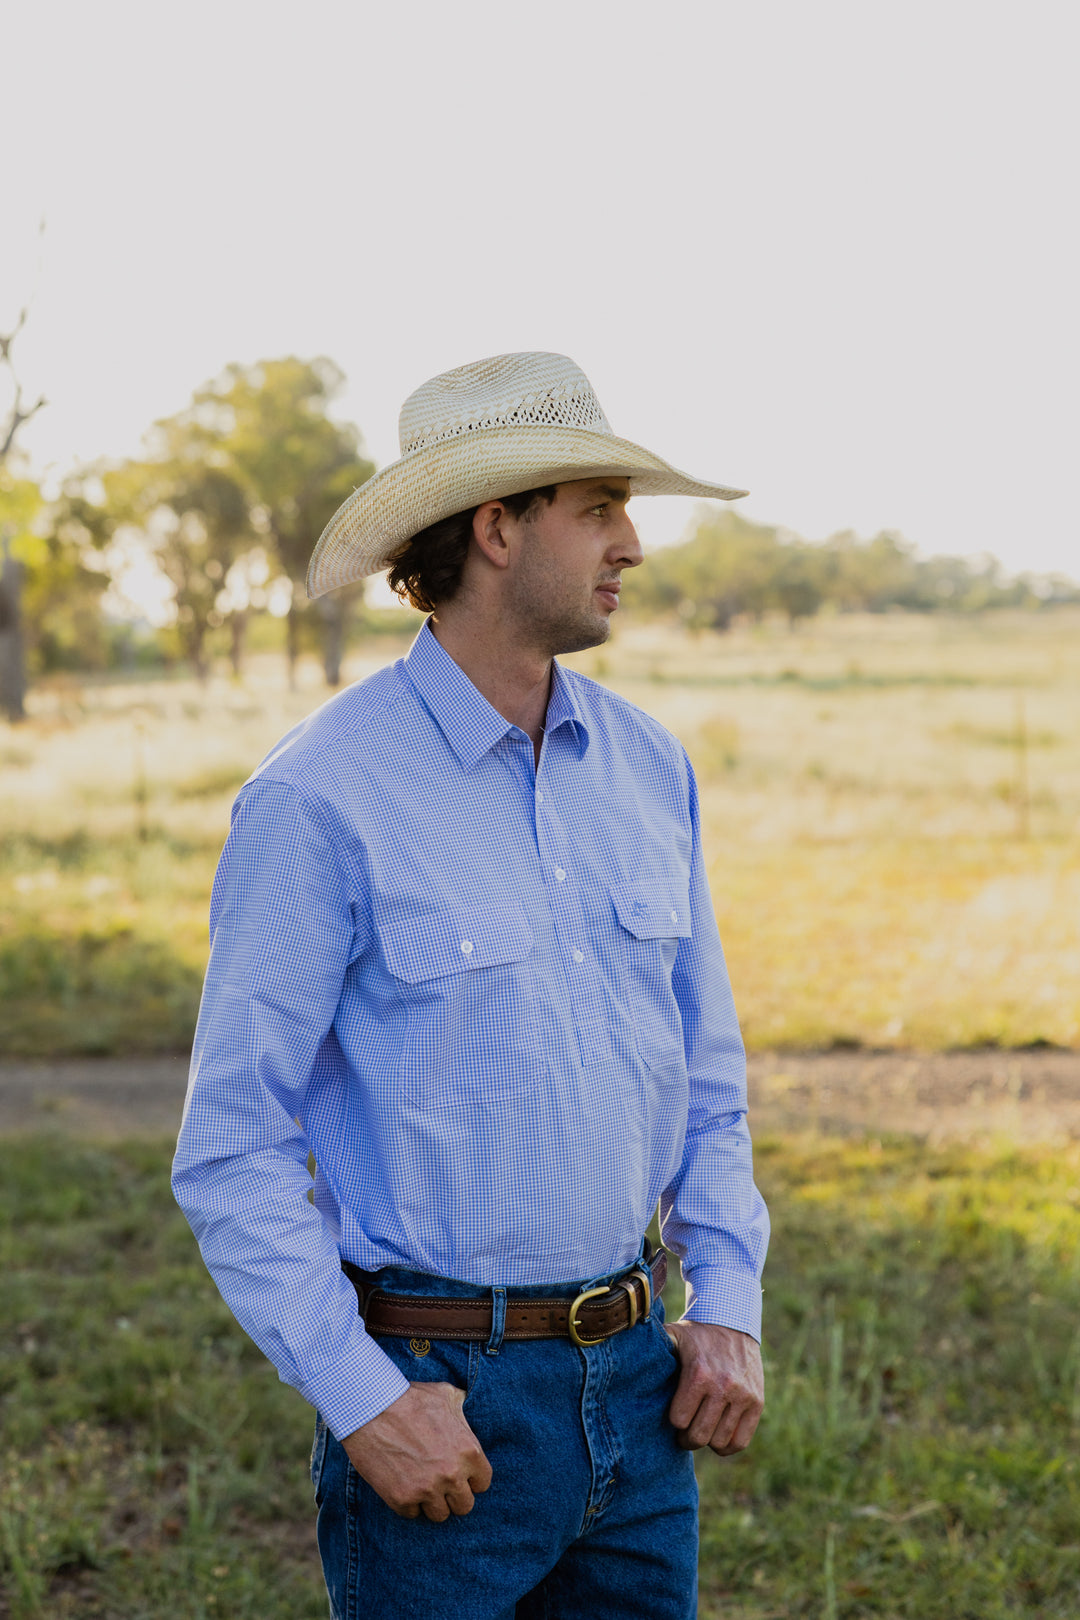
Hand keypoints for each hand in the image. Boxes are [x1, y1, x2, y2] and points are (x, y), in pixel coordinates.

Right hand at [341, 1381, 491, 1521]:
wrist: (372, 1408)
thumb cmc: (411, 1398)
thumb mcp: (447, 1395)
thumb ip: (463, 1409)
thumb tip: (468, 1411)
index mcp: (469, 1451)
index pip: (482, 1483)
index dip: (470, 1478)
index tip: (459, 1473)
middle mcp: (452, 1474)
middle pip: (464, 1505)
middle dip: (453, 1495)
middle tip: (439, 1482)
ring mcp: (427, 1490)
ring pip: (440, 1515)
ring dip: (431, 1502)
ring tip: (420, 1483)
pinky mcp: (402, 1499)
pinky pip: (413, 1514)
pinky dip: (408, 1502)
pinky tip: (401, 1482)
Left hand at [664, 1320, 763, 1454]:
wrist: (734, 1321)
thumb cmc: (696, 1334)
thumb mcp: (673, 1336)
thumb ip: (654, 1350)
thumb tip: (625, 1354)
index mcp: (698, 1373)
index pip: (678, 1420)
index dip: (673, 1421)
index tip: (673, 1417)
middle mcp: (723, 1386)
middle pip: (699, 1436)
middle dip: (687, 1438)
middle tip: (684, 1432)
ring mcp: (743, 1395)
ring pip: (720, 1442)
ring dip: (708, 1440)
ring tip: (702, 1428)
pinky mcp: (757, 1402)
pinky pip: (741, 1441)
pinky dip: (728, 1445)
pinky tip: (718, 1434)